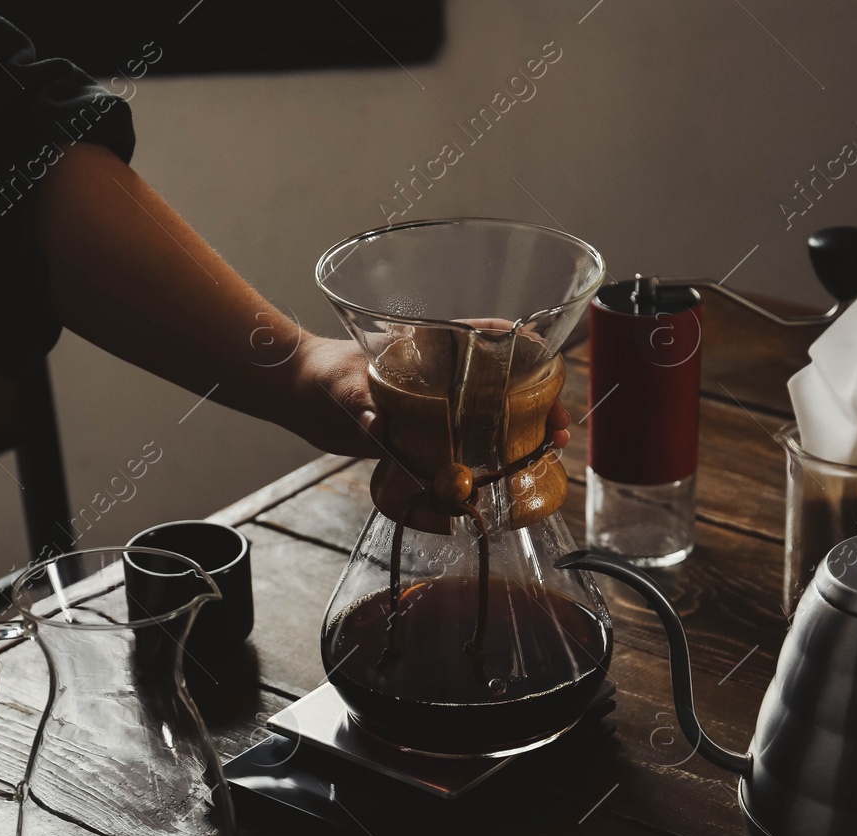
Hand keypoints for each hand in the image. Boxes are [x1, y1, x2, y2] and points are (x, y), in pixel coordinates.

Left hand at [286, 334, 571, 458]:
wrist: (297, 395)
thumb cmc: (320, 373)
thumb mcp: (342, 385)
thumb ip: (360, 402)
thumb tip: (376, 424)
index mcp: (429, 348)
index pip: (487, 338)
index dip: (523, 350)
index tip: (550, 364)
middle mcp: (440, 376)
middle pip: (503, 384)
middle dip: (539, 402)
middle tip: (560, 430)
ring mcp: (434, 406)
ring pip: (491, 417)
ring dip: (523, 433)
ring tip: (549, 452)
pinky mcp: (422, 435)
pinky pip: (464, 447)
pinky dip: (489, 461)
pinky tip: (510, 476)